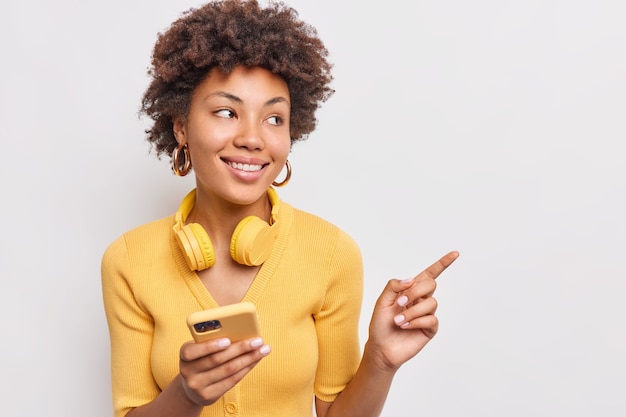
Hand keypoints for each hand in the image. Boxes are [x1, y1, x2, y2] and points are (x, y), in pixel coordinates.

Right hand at [178, 337, 270, 405]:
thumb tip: (243, 327)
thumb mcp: (200, 348)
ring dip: (249, 358)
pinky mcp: (208, 396)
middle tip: (258, 341)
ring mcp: (197, 386)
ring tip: (263, 349)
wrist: (191, 388)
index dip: (209, 346)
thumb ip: (213, 338)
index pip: (191, 351)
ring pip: (228, 370)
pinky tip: (256, 360)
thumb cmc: (201, 359)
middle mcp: (188, 371)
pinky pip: (232, 381)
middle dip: (240, 348)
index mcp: (184, 354)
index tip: (228, 340)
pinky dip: (246, 368)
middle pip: (217, 359)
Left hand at [366, 251, 458, 370]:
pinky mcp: (430, 329)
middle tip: (400, 302)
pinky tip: (405, 326)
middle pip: (430, 284)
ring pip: (431, 302)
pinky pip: (431, 319)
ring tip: (398, 320)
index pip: (429, 274)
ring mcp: (427, 314)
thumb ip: (394, 286)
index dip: (443, 263)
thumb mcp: (381, 301)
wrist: (380, 347)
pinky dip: (416, 321)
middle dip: (415, 291)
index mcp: (411, 291)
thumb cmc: (380, 325)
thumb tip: (411, 279)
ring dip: (412, 311)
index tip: (455, 253)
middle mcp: (421, 300)